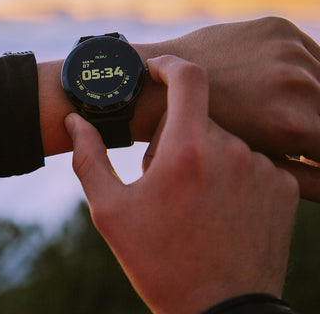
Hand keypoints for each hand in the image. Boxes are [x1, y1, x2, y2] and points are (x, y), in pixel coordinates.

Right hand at [65, 55, 298, 313]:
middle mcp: (231, 150)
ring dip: (204, 154)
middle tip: (164, 173)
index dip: (169, 65)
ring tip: (192, 197)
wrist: (220, 313)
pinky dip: (231, 172)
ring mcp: (263, 168)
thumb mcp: (111, 212)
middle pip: (199, 116)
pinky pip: (251, 160)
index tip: (156, 70)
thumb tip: (73, 122)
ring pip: (225, 140)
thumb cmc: (160, 262)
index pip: (188, 77)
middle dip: (177, 134)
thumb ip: (89, 158)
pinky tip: (219, 207)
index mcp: (187, 149)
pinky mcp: (282, 187)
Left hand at [140, 17, 319, 200]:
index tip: (306, 155)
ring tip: (284, 109)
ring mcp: (288, 51)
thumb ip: (301, 175)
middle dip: (314, 124)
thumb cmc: (196, 135)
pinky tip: (284, 85)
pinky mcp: (277, 28)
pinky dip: (306, 71)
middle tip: (297, 134)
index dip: (317, 155)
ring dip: (315, 98)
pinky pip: (311, 53)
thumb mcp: (250, 161)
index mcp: (291, 125)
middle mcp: (297, 83)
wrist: (154, 87)